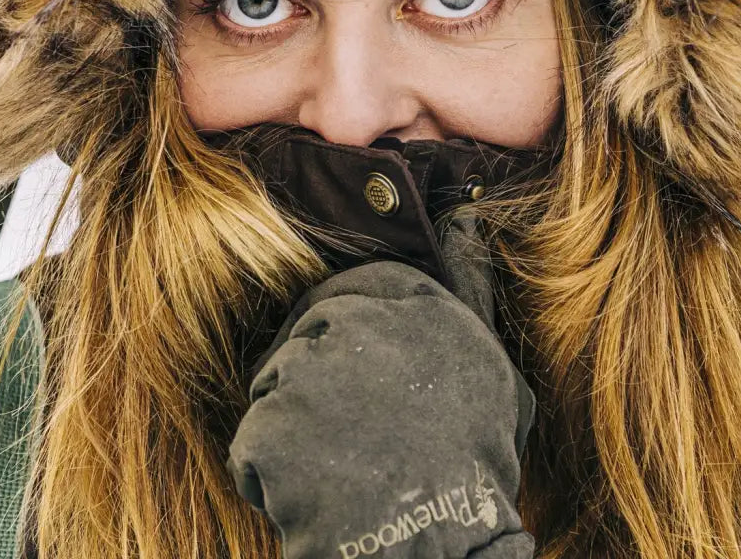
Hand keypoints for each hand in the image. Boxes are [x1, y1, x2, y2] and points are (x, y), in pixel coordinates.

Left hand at [226, 210, 535, 558]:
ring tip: (342, 469)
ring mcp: (311, 372)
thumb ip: (468, 281)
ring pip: (278, 386)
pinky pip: (254, 440)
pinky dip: (273, 474)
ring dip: (296, 430)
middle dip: (318, 385)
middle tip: (347, 436)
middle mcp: (360, 323)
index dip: (348, 335)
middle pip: (308, 335)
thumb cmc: (471, 462)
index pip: (354, 288)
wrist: (439, 554)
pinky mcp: (272, 424)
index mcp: (413, 301)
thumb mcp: (486, 362)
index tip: (354, 371)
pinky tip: (315, 495)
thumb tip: (464, 215)